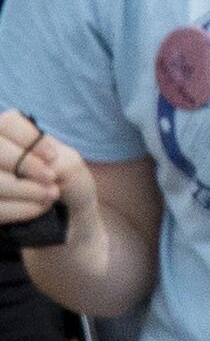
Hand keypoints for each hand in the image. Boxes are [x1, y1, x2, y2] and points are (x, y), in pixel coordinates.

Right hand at [0, 111, 87, 235]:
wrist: (69, 218)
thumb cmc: (67, 182)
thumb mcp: (69, 164)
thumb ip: (54, 160)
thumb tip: (40, 169)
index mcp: (10, 135)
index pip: (8, 122)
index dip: (29, 139)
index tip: (52, 156)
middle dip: (27, 165)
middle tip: (51, 178)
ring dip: (28, 189)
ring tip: (50, 195)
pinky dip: (22, 209)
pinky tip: (39, 209)